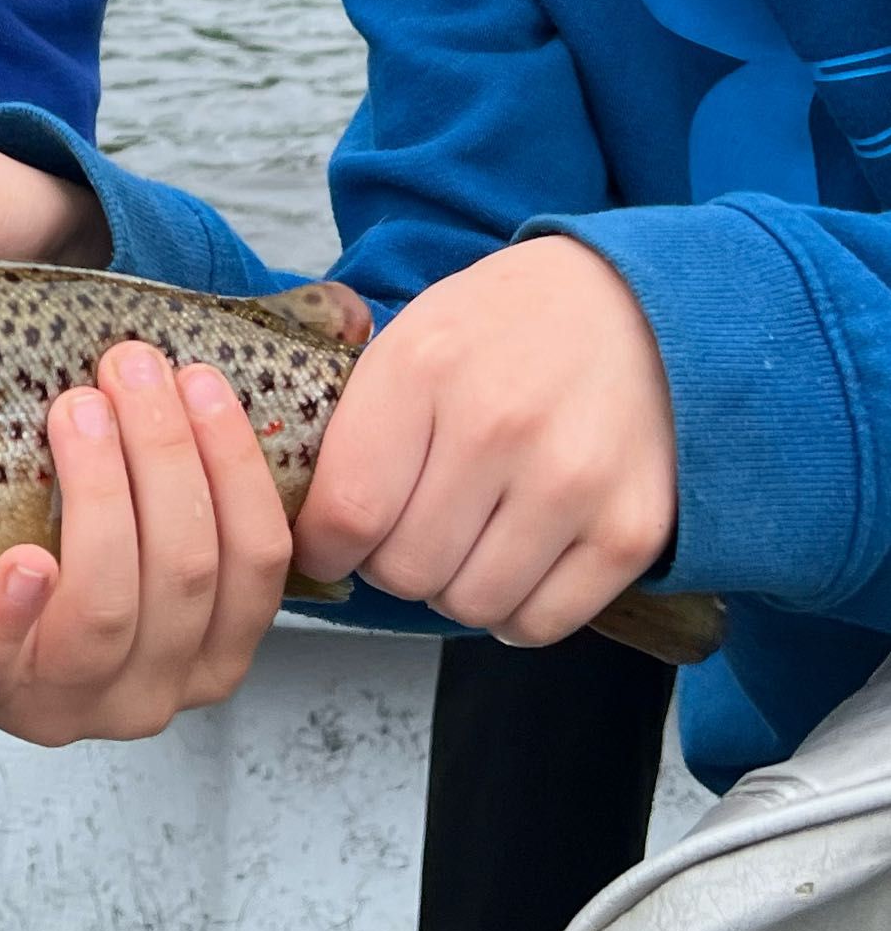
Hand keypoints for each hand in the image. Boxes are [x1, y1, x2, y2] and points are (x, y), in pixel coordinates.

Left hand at [0, 341, 297, 741]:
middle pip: (184, 569)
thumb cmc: (73, 551)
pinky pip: (3, 662)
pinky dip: (13, 610)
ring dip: (99, 492)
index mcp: (215, 647)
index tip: (200, 376)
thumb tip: (341, 320)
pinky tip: (23, 557)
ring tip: (77, 410)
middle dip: (163, 453)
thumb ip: (222, 445)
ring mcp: (73, 701)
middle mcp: (158, 688)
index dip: (236, 463)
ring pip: (108, 605)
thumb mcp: (157, 517)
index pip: (259, 561)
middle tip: (129, 366)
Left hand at [293, 235, 676, 646]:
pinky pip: (541, 624)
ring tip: (466, 540)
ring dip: (454, 588)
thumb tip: (296, 522)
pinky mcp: (630, 529)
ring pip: (470, 605)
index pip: (345, 512)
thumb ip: (353, 422)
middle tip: (409, 530)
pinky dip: (517, 611)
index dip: (323, 548)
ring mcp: (570, 482)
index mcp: (424, 368)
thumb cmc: (502, 330)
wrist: (633, 306)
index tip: (330, 545)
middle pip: (405, 570)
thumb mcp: (411, 338)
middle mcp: (496, 426)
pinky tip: (515, 562)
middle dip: (391, 564)